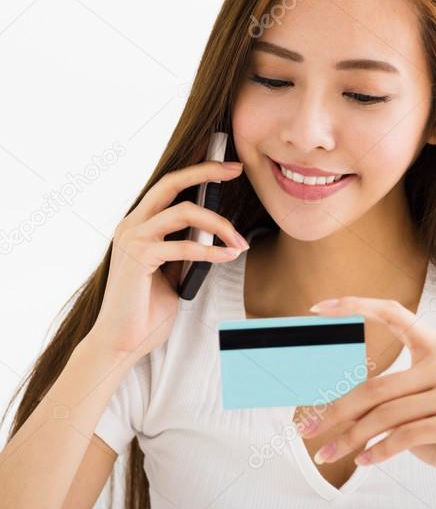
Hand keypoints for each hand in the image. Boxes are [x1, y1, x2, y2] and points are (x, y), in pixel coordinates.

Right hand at [90, 161, 248, 359]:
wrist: (122, 341)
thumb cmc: (147, 309)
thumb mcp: (173, 271)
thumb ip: (185, 249)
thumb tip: (215, 235)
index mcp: (139, 224)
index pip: (169, 186)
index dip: (199, 172)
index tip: (229, 168)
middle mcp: (132, 225)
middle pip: (172, 183)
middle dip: (207, 172)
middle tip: (237, 171)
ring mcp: (132, 239)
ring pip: (184, 212)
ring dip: (220, 225)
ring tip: (241, 243)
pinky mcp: (138, 257)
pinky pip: (184, 246)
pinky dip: (212, 251)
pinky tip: (229, 256)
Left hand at [295, 296, 435, 497]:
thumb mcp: (417, 409)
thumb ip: (387, 399)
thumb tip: (331, 404)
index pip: (394, 313)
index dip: (357, 306)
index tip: (319, 308)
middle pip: (375, 387)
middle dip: (335, 412)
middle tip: (306, 429)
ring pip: (385, 416)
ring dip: (350, 439)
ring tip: (325, 455)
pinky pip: (404, 436)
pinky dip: (378, 452)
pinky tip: (363, 461)